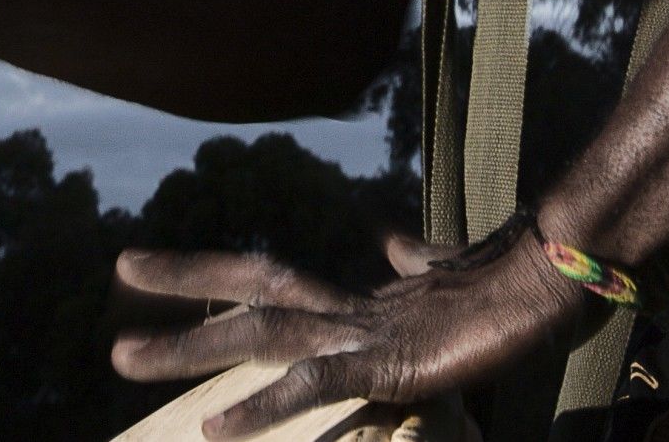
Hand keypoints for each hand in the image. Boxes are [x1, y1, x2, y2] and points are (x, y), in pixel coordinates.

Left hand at [110, 220, 583, 438]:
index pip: (266, 275)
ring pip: (257, 331)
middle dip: (183, 280)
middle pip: (248, 284)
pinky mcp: (384, 365)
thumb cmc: (505, 292)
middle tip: (121, 270)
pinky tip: (214, 427)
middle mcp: (345, 307)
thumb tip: (392, 245)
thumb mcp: (444, 292)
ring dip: (187, 346)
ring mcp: (360, 333)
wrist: (547, 282)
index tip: (146, 264)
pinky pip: (309, 386)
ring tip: (123, 358)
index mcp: (354, 300)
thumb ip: (412, 268)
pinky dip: (259, 406)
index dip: (209, 271)